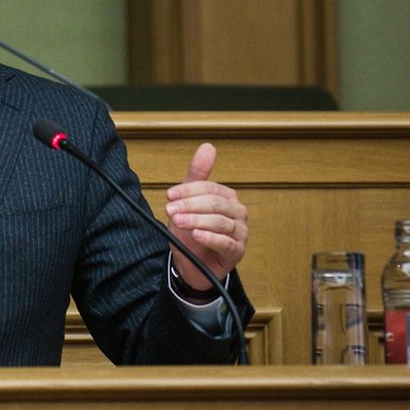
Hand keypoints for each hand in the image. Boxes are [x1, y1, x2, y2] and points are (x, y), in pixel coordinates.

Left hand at [164, 143, 247, 289]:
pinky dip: (210, 238)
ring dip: (196, 220)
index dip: (188, 190)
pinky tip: (197, 234)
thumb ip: (197, 176)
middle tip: (170, 210)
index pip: (209, 188)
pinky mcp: (237, 251)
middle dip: (190, 205)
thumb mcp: (188, 202)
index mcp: (227, 197)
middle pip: (215, 203)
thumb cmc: (192, 231)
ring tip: (179, 222)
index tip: (169, 195)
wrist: (191, 263)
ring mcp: (240, 232)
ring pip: (220, 222)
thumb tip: (208, 147)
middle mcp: (237, 213)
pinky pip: (226, 243)